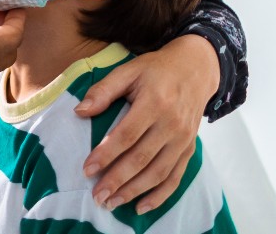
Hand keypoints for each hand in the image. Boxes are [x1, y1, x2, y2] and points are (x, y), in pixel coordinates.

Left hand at [75, 34, 218, 213]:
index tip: (87, 170)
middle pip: (142, 158)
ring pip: (158, 172)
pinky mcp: (189, 148)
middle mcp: (172, 124)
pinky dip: (160, 195)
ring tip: (112, 203)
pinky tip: (142, 207)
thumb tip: (79, 111)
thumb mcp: (128, 71)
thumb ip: (104, 90)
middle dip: (117, 180)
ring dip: (135, 191)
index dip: (106, 154)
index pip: (126, 135)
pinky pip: (176, 177)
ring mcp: (183, 139)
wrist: (196, 69)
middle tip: (97, 195)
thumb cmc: (156, 70)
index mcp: (154, 103)